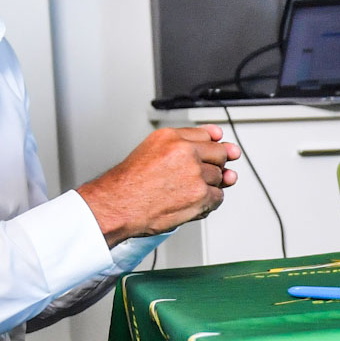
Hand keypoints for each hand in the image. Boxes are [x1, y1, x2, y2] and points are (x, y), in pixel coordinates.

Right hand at [77, 125, 240, 245]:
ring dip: (207, 186)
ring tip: (183, 192)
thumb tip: (217, 137)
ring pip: (219, 177)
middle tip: (196, 176)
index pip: (208, 135)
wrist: (119, 205)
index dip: (213, 145)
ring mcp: (195, 173)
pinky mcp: (200, 195)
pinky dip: (207, 203)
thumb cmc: (130, 183)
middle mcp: (185, 151)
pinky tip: (189, 202)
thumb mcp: (151, 149)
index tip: (215, 150)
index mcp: (171, 137)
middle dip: (214, 165)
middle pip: (220, 154)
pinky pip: (218, 197)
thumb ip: (183, 142)